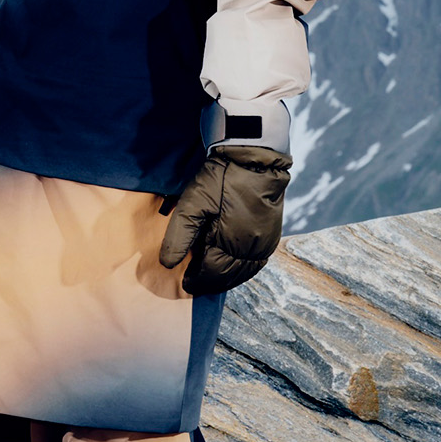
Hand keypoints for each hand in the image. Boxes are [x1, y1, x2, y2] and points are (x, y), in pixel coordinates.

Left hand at [158, 145, 290, 295]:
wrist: (254, 159)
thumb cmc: (220, 179)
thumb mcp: (192, 204)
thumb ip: (179, 236)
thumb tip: (167, 265)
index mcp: (230, 243)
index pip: (210, 273)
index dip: (196, 280)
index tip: (184, 282)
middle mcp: (252, 249)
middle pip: (228, 277)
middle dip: (210, 282)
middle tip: (195, 282)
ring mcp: (265, 244)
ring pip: (244, 273)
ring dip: (227, 278)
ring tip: (211, 276)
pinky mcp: (273, 236)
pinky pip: (258, 263)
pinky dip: (243, 270)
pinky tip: (233, 266)